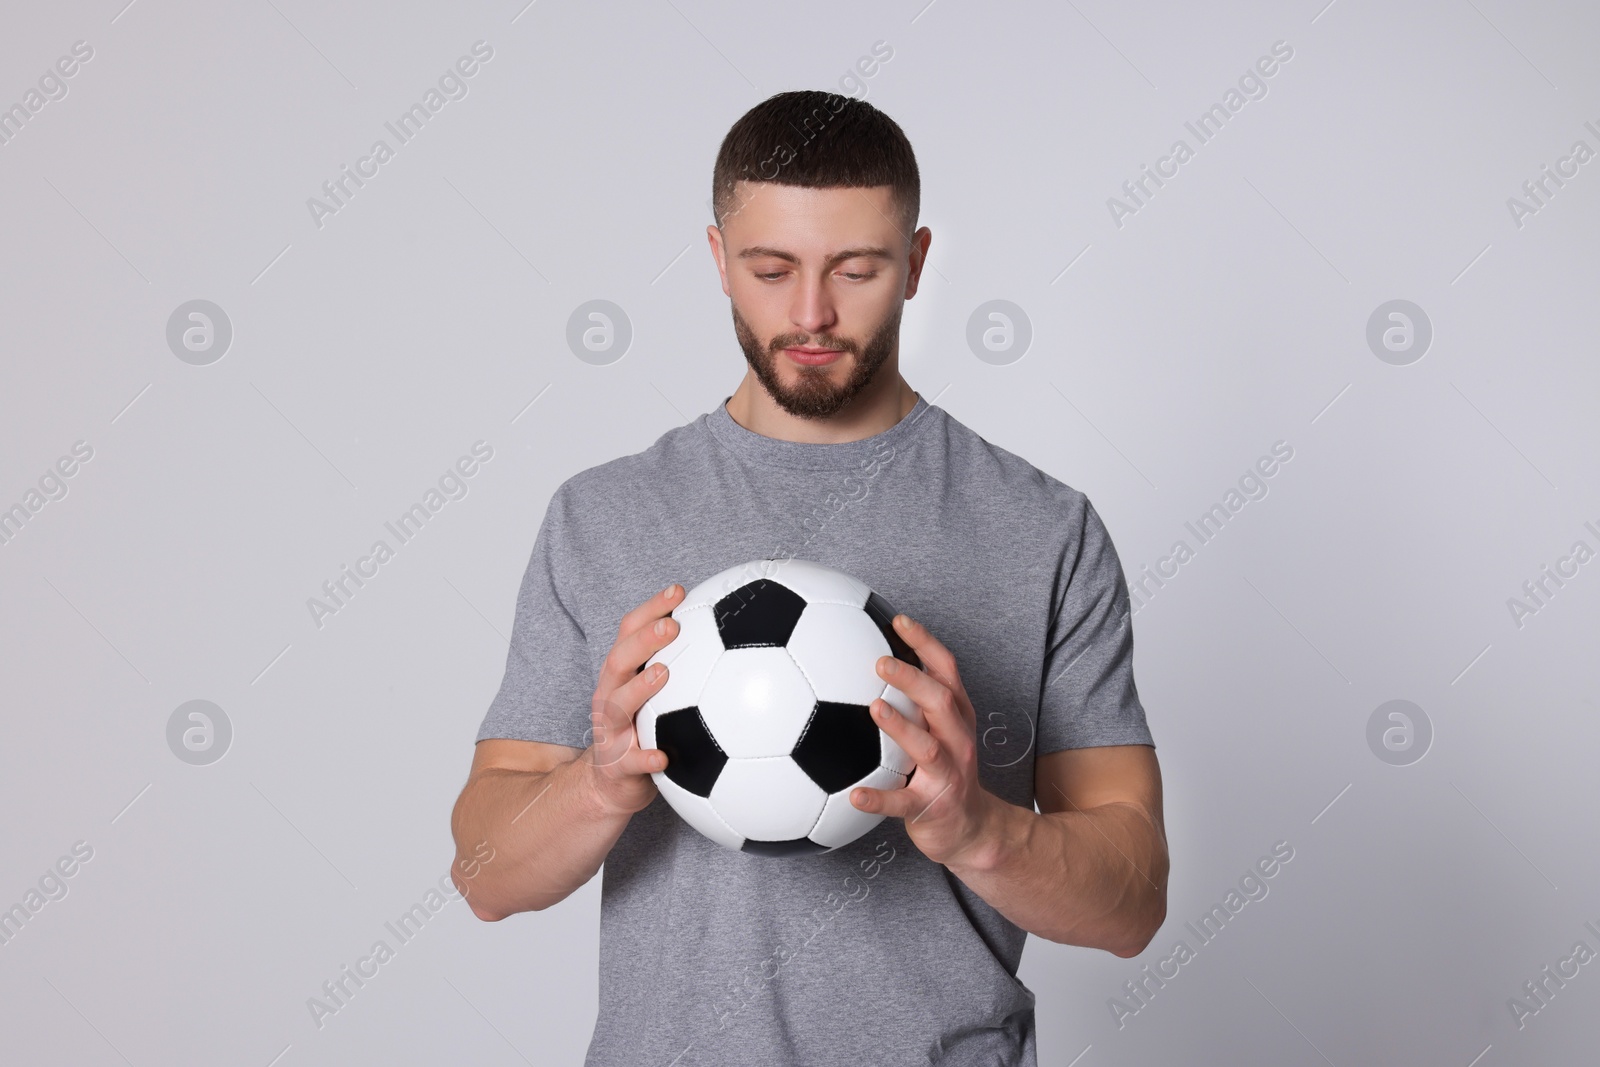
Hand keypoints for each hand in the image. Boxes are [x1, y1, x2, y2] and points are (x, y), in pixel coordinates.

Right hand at [585, 584, 681, 816]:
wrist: (612, 782)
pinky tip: (665, 757)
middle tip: (672, 626)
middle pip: (619, 661)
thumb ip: (681, 665)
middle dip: (644, 640)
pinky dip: (646, 757)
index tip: (679, 590)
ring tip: (663, 674)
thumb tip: (729, 630)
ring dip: (640, 689)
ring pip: (617, 706)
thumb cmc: (644, 728)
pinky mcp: (617, 764)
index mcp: (622, 675)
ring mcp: (610, 730)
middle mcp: (610, 696)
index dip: (650, 609)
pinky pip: (631, 761)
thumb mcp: (655, 694)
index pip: (629, 631)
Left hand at [849, 614, 1001, 868]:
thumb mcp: (940, 730)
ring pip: (928, 747)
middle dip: (913, 679)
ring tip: (875, 708)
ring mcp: (947, 774)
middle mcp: (957, 740)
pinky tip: (855, 795)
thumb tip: (872, 656)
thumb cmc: (945, 770)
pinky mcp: (931, 807)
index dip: (926, 643)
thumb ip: (915, 699)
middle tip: (880, 662)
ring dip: (901, 727)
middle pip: (941, 702)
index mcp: (956, 716)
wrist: (971, 830)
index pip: (947, 671)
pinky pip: (902, 803)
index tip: (899, 621)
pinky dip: (879, 799)